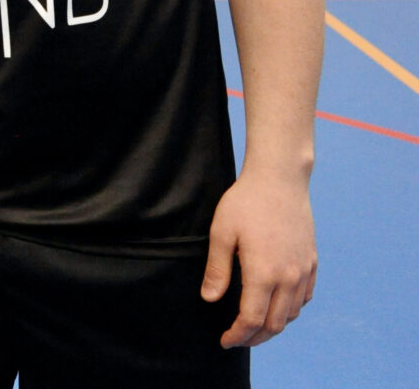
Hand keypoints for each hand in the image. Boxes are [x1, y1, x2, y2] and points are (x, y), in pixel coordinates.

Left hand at [204, 169, 315, 347]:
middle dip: (255, 337)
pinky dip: (291, 310)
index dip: (238, 335)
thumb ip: (217, 270)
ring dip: (274, 326)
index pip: (252, 319)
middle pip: (275, 323)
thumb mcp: (221, 233)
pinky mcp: (312, 262)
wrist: (279, 180)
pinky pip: (305, 297)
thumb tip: (210, 299)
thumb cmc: (245, 203)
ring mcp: (304, 271)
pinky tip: (277, 306)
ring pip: (292, 313)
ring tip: (254, 327)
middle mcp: (289, 277)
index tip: (225, 340)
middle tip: (237, 339)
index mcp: (264, 273)